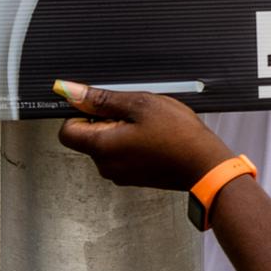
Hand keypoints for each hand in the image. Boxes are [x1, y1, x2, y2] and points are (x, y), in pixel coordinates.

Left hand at [54, 80, 234, 189]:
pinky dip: (132, 144)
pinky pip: (122, 155)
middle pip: (88, 137)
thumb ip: (102, 99)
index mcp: (102, 146)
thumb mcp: (140, 104)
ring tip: (148, 126)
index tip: (99, 105)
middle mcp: (106, 165)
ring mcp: (119, 174)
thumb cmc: (179, 136)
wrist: (204, 165)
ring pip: (106, 145)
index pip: (67, 130)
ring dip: (121, 131)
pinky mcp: (133, 177)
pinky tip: (154, 137)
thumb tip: (72, 92)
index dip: (80, 113)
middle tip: (134, 114)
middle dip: (105, 120)